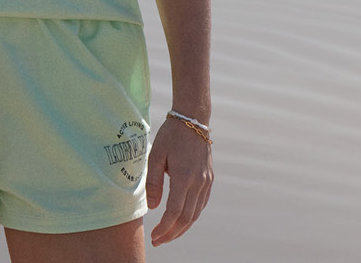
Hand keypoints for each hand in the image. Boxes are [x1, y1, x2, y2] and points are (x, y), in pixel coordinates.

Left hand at [147, 115, 214, 245]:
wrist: (193, 119)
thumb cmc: (170, 136)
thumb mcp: (155, 156)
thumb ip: (154, 183)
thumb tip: (152, 207)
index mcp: (184, 176)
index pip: (175, 211)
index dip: (164, 228)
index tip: (154, 236)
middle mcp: (198, 181)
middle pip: (187, 217)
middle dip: (172, 233)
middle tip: (158, 241)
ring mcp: (206, 180)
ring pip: (196, 213)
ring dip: (182, 227)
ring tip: (168, 235)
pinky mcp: (209, 178)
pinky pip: (201, 203)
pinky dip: (191, 216)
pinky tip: (181, 220)